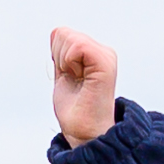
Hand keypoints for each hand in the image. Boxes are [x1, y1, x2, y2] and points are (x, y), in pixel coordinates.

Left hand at [50, 27, 118, 145]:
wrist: (84, 133)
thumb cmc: (76, 111)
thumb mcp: (63, 74)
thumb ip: (61, 53)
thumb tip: (57, 31)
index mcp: (95, 53)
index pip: (61, 34)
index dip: (57, 57)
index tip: (70, 78)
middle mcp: (103, 52)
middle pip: (63, 33)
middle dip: (59, 58)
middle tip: (74, 81)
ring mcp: (106, 56)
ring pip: (69, 38)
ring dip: (64, 63)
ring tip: (78, 82)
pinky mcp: (105, 62)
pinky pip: (77, 46)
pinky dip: (69, 63)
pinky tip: (79, 79)